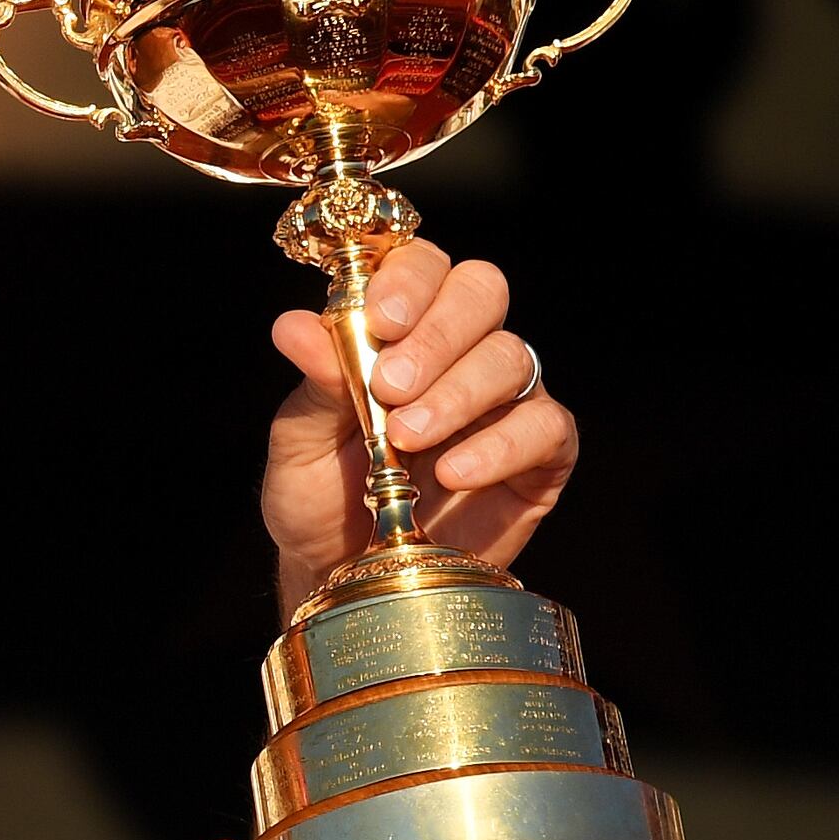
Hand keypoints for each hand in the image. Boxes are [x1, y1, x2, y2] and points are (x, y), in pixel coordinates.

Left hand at [263, 238, 578, 604]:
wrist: (345, 573)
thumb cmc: (321, 498)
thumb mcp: (300, 443)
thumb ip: (312, 386)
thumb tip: (294, 327)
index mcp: (398, 329)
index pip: (423, 266)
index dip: (409, 279)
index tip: (380, 321)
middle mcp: (460, 350)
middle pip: (481, 292)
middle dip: (439, 333)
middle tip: (391, 385)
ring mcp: (505, 398)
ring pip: (512, 357)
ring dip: (457, 394)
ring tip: (406, 440)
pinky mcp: (541, 452)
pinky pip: (544, 426)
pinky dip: (499, 446)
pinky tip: (454, 474)